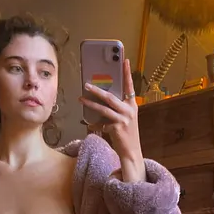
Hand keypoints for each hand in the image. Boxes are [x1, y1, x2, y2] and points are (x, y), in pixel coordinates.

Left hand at [80, 58, 145, 182]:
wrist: (131, 152)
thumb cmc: (127, 134)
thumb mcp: (125, 118)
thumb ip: (117, 108)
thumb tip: (102, 98)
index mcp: (132, 105)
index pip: (129, 86)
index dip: (127, 73)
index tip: (125, 61)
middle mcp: (129, 110)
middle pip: (110, 97)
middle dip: (97, 90)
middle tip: (86, 84)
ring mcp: (123, 120)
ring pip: (103, 109)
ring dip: (90, 104)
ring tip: (81, 99)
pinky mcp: (117, 128)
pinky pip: (101, 124)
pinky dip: (95, 124)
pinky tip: (90, 125)